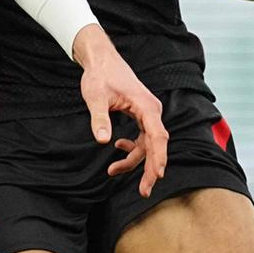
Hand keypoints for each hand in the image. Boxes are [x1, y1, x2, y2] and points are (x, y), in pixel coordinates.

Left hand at [71, 25, 167, 197]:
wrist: (101, 60)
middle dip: (150, 169)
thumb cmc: (99, 75)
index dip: (158, 157)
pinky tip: (118, 148)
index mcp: (146, 106)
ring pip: (148, 144)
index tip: (157, 175)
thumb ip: (99, 118)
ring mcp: (148, 114)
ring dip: (134, 160)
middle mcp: (152, 111)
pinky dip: (131, 147)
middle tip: (144, 192)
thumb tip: (102, 141)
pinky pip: (142, 138)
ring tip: (112, 171)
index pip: (157, 136)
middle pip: (156, 145)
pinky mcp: (142, 116)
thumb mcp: (95, 96)